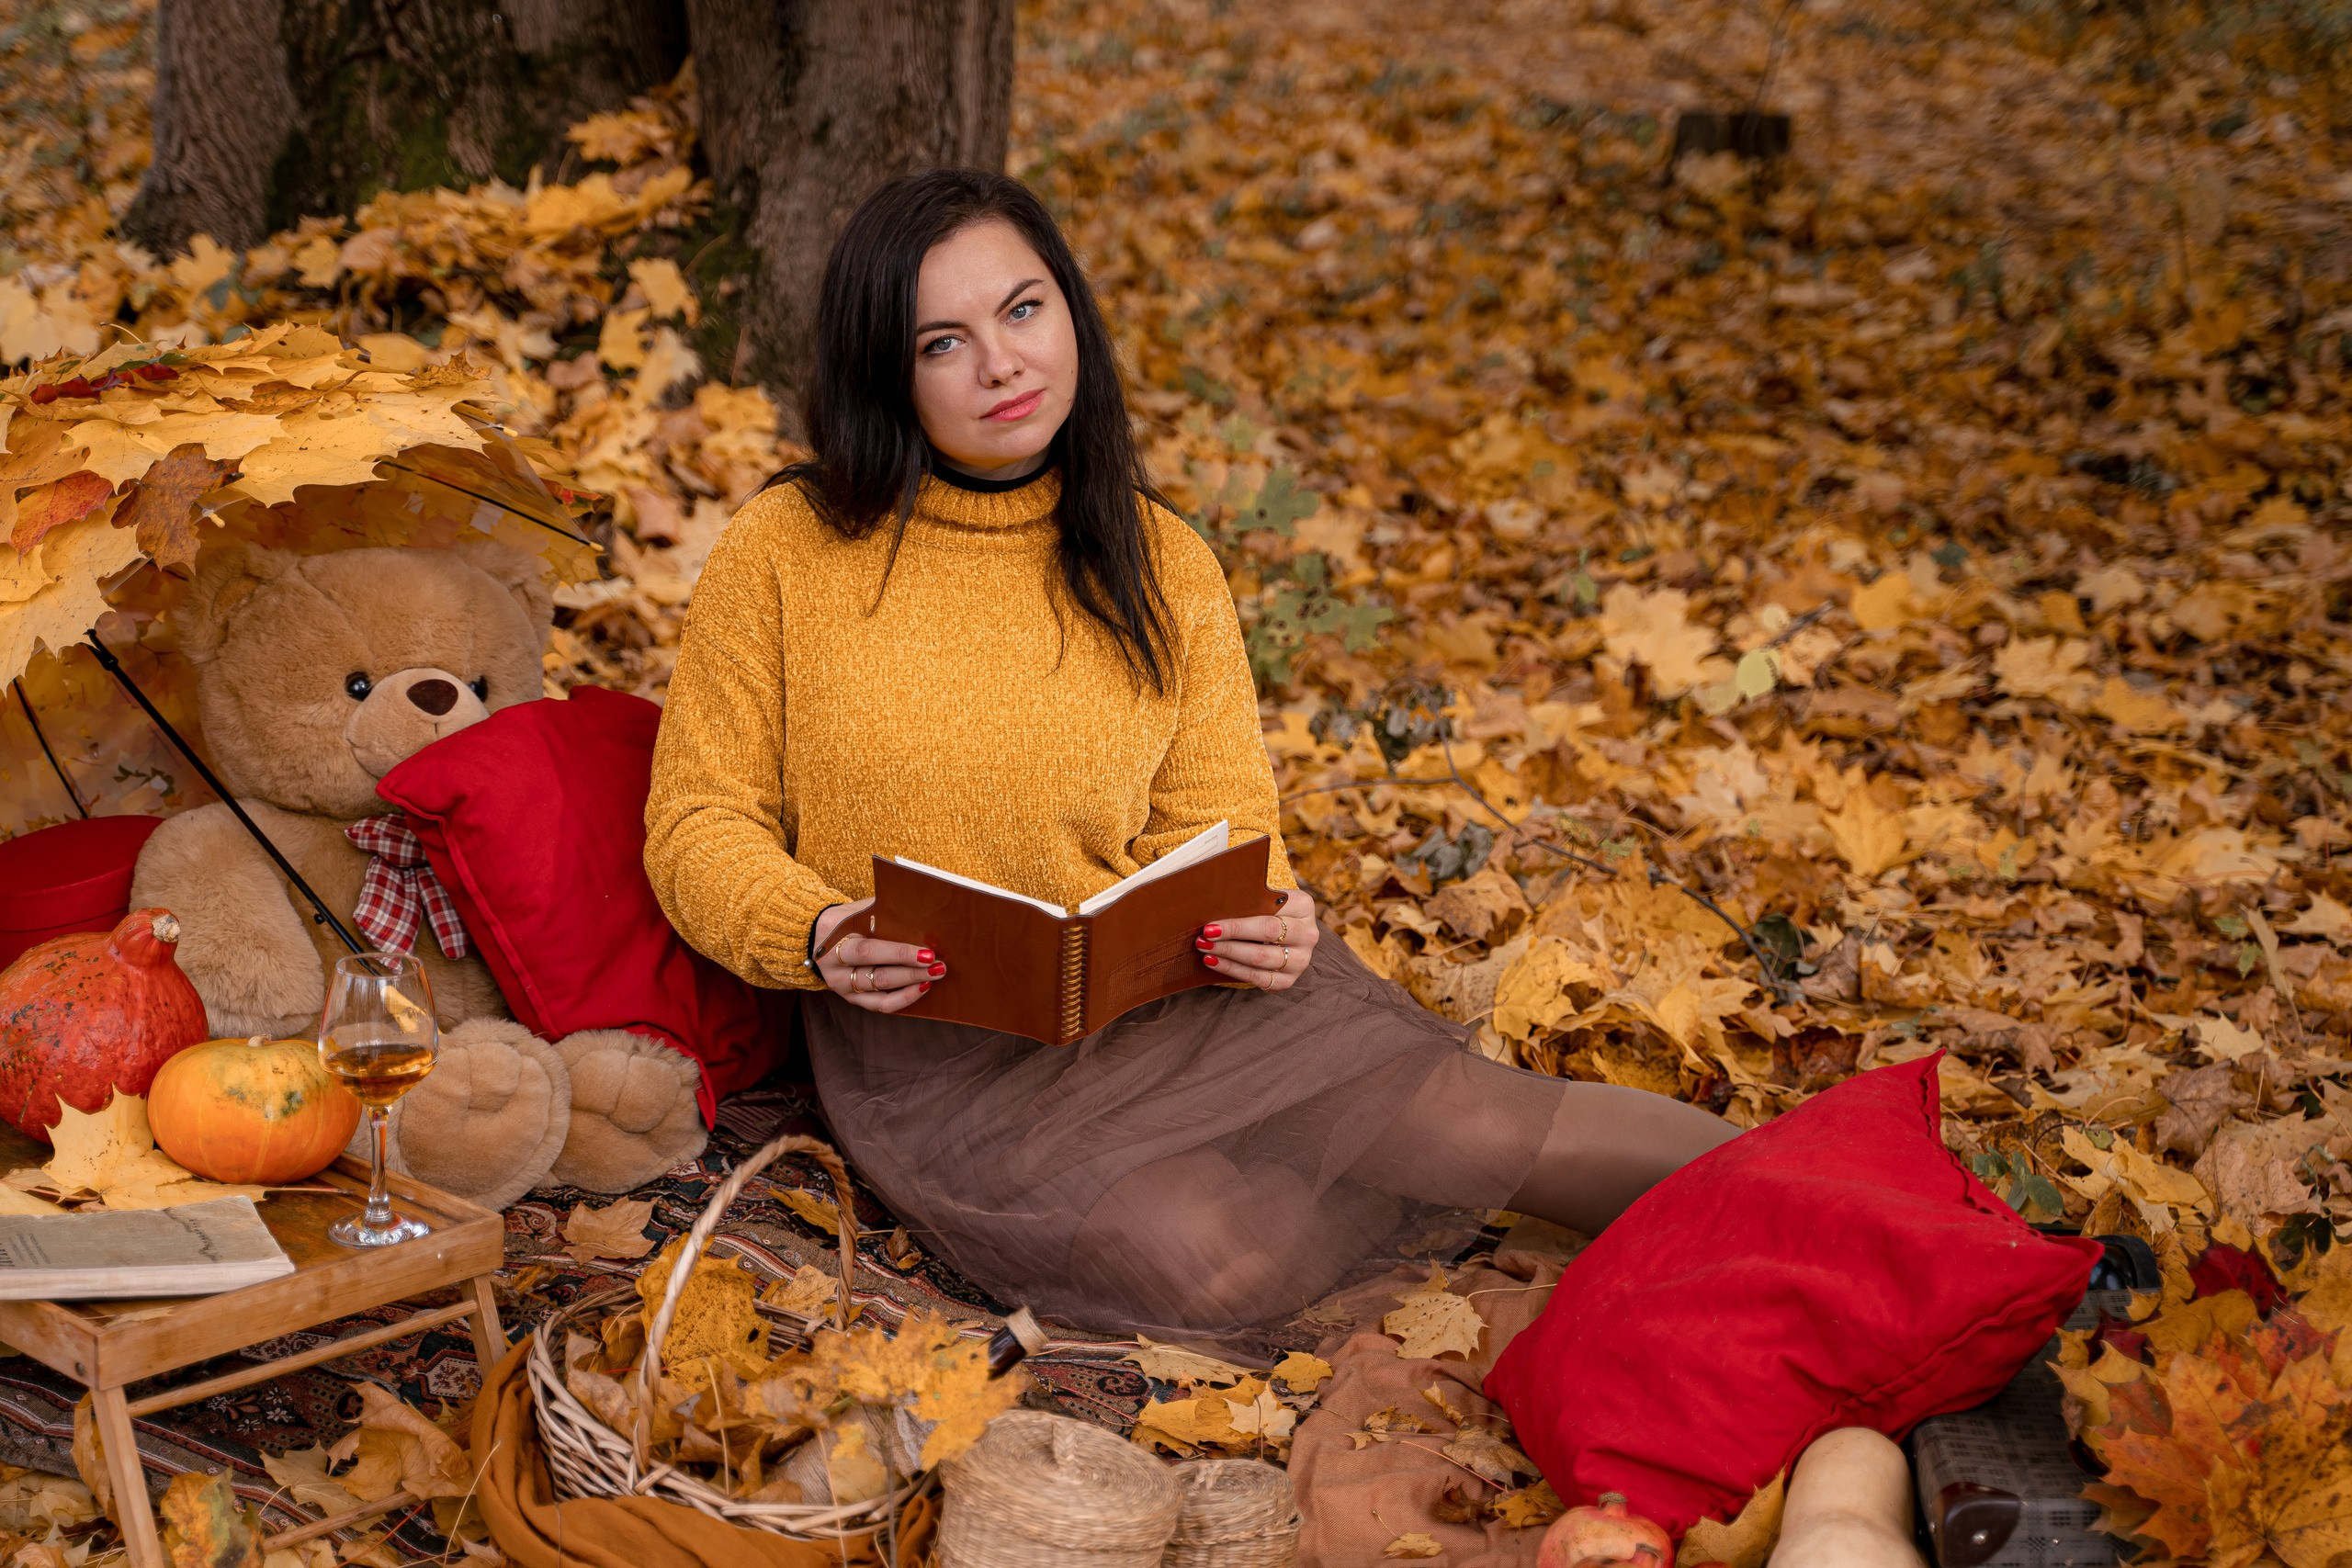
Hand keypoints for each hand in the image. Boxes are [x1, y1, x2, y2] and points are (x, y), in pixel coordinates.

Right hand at [811, 898, 944, 1012]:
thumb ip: (882, 913)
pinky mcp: (852, 999)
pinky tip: (922, 988)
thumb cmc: (846, 919)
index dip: (899, 954)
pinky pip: (880, 1005)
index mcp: (834, 941)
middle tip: (939, 967)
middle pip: (878, 976)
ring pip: (882, 993)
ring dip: (912, 985)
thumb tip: (921, 914)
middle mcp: (835, 969)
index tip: (927, 953)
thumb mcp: (857, 911)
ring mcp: (843, 987)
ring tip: (934, 976)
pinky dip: (903, 998)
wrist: (817, 937)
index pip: (869, 951)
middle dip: (912, 972)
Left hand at [1195, 889, 1317, 991]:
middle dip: (1231, 937)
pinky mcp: (1289, 980)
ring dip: (1229, 954)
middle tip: (1204, 937)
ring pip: (1261, 958)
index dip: (1238, 923)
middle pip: (1267, 934)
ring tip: (1205, 949)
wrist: (1281, 931)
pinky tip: (1215, 963)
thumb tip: (1212, 901)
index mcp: (1303, 906)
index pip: (1269, 914)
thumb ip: (1248, 898)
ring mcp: (1300, 960)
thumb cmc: (1264, 909)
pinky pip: (1258, 978)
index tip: (1210, 925)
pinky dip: (1233, 970)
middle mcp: (1308, 934)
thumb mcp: (1264, 898)